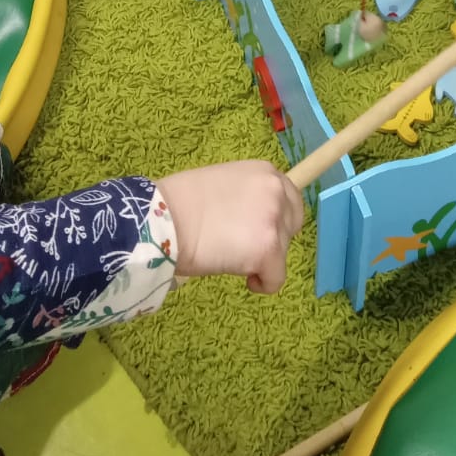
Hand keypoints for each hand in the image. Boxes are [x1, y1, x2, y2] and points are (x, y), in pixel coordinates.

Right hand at [157, 160, 304, 293]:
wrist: (164, 220)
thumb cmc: (180, 202)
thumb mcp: (224, 184)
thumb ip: (247, 196)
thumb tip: (252, 219)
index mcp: (264, 172)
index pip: (290, 199)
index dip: (276, 220)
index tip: (256, 231)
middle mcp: (275, 191)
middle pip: (291, 226)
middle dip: (274, 239)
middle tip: (244, 246)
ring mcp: (274, 220)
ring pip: (283, 252)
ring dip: (262, 259)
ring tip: (230, 256)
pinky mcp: (268, 250)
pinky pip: (277, 278)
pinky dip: (264, 284)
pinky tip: (246, 280)